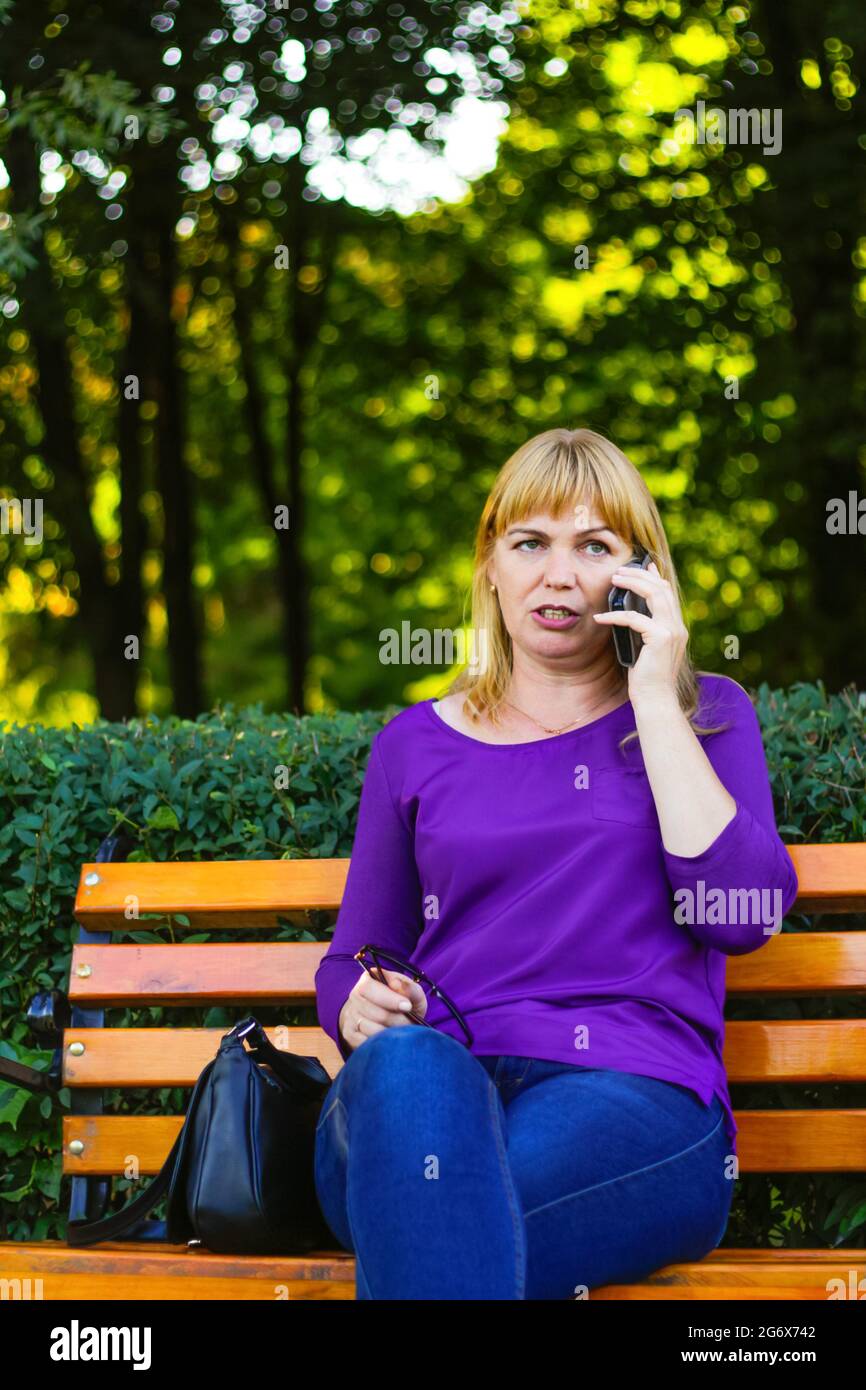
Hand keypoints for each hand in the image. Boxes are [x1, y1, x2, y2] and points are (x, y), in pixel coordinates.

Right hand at [338, 968, 427, 1050]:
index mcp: (367, 980)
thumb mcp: (412, 994)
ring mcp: (350, 1016)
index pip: (369, 988)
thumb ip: (410, 988)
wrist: (390, 1019)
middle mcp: (354, 996)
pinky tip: (390, 1040)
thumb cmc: (403, 1003)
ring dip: (390, 1034)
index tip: (408, 1006)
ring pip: (369, 1029)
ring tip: (402, 1033)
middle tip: (410, 1024)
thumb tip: (397, 985)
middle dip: (397, 1020)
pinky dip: (380, 1043)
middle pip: (374, 1012)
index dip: (389, 998)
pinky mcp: (350, 1034)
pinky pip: (364, 1042)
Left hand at [592, 560, 687, 703]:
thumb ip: (643, 630)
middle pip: (662, 587)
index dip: (655, 576)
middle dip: (640, 575)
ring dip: (633, 583)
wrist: (655, 699)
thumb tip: (628, 612)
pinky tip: (600, 617)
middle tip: (620, 571)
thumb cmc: (646, 678)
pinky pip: (634, 618)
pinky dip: (615, 615)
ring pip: (654, 594)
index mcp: (676, 628)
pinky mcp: (660, 638)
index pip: (668, 593)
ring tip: (614, 580)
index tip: (643, 564)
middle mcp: (677, 626)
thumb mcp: (645, 648)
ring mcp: (672, 631)